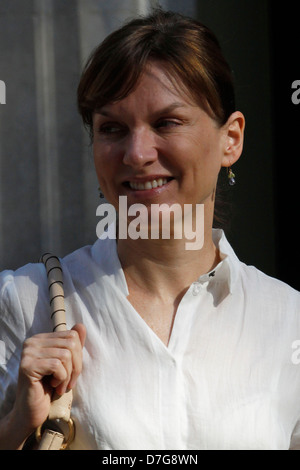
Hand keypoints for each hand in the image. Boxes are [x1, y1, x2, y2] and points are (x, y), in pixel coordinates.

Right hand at [12, 323, 85, 438]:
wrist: (31, 412)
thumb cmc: (49, 388)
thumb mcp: (65, 364)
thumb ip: (72, 345)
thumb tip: (81, 325)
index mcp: (40, 339)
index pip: (71, 335)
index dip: (78, 356)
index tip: (72, 373)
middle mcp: (32, 342)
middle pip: (71, 344)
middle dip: (76, 366)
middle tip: (68, 382)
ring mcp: (28, 353)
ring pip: (65, 355)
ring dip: (68, 375)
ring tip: (60, 386)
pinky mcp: (28, 366)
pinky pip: (57, 365)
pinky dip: (61, 379)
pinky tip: (53, 386)